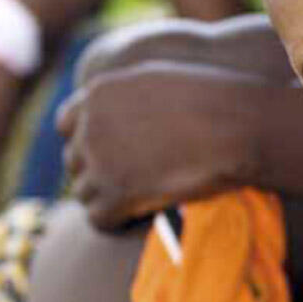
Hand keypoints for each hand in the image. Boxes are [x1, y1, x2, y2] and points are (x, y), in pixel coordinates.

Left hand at [57, 63, 270, 230]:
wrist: (236, 124)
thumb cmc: (212, 100)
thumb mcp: (161, 80)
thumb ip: (128, 95)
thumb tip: (122, 117)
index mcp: (99, 92)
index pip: (66, 125)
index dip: (87, 141)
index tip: (112, 153)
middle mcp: (91, 124)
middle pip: (75, 160)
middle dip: (99, 171)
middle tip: (132, 179)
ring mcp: (101, 160)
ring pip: (84, 192)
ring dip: (108, 198)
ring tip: (139, 199)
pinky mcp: (117, 193)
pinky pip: (98, 219)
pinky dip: (116, 221)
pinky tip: (141, 215)